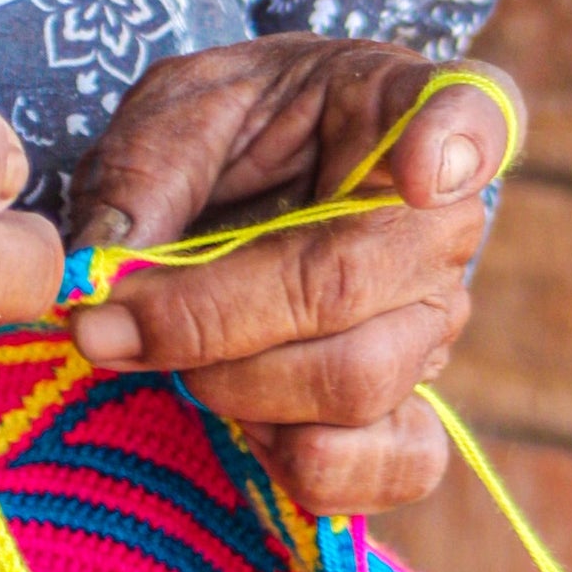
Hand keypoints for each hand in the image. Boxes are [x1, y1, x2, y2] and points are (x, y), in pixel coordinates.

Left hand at [65, 36, 520, 516]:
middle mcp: (442, 220)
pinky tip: (244, 428)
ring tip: (171, 360)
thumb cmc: (225, 133)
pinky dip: (306, 465)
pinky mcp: (413, 406)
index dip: (456, 144)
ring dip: (232, 388)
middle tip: (110, 323)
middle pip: (345, 289)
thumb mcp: (172, 112)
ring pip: (355, 384)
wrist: (249, 192)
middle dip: (206, 319)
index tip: (423, 169)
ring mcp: (434, 320)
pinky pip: (398, 465)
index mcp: (398, 107)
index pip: (470, 111)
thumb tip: (102, 265)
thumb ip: (142, 174)